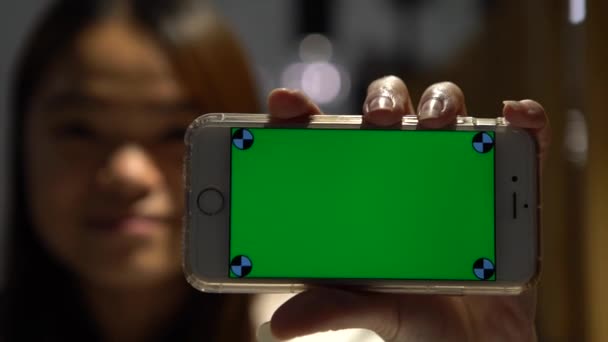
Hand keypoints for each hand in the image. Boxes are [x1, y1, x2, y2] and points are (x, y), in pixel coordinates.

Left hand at [265, 76, 548, 341]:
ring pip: (445, 112)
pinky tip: (515, 117)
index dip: (302, 113)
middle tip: (380, 120)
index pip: (327, 139)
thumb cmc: (416, 317)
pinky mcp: (501, 186)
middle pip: (389, 111)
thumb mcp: (370, 308)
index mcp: (362, 193)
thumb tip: (279, 325)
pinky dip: (522, 123)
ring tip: (440, 122)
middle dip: (384, 101)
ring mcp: (454, 173)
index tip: (283, 103)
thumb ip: (330, 306)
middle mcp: (404, 173)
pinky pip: (517, 142)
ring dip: (442, 103)